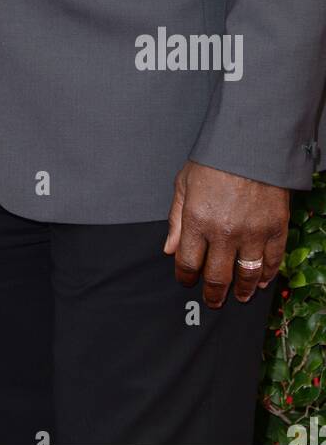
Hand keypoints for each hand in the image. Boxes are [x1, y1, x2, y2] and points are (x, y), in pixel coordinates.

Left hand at [164, 160, 288, 307]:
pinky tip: (259, 282)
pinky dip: (266, 275)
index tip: (186, 280)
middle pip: (216, 276)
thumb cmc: (213, 161)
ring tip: (237, 297)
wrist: (251, 143)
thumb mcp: (184, 184)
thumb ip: (176, 219)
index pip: (188, 262)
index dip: (185, 276)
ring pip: (246, 275)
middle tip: (211, 300)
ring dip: (241, 291)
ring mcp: (252, 232)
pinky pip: (271, 261)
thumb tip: (169, 250)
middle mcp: (224, 231)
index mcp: (197, 219)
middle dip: (212, 293)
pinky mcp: (275, 228)